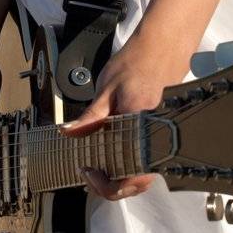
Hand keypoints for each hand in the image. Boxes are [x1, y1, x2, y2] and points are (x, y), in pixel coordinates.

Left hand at [58, 32, 189, 202]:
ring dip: (121, 175)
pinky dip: (129, 162)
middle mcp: (156, 138)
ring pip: (143, 173)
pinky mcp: (160, 132)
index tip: (87, 171)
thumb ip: (91, 116)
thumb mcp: (106, 88)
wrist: (162, 47)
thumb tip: (70, 133)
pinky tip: (113, 152)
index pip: (129, 177)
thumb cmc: (137, 62)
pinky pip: (146, 158)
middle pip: (137, 183)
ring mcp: (161, 137)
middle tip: (89, 172)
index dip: (106, 184)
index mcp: (141, 129)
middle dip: (111, 185)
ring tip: (98, 164)